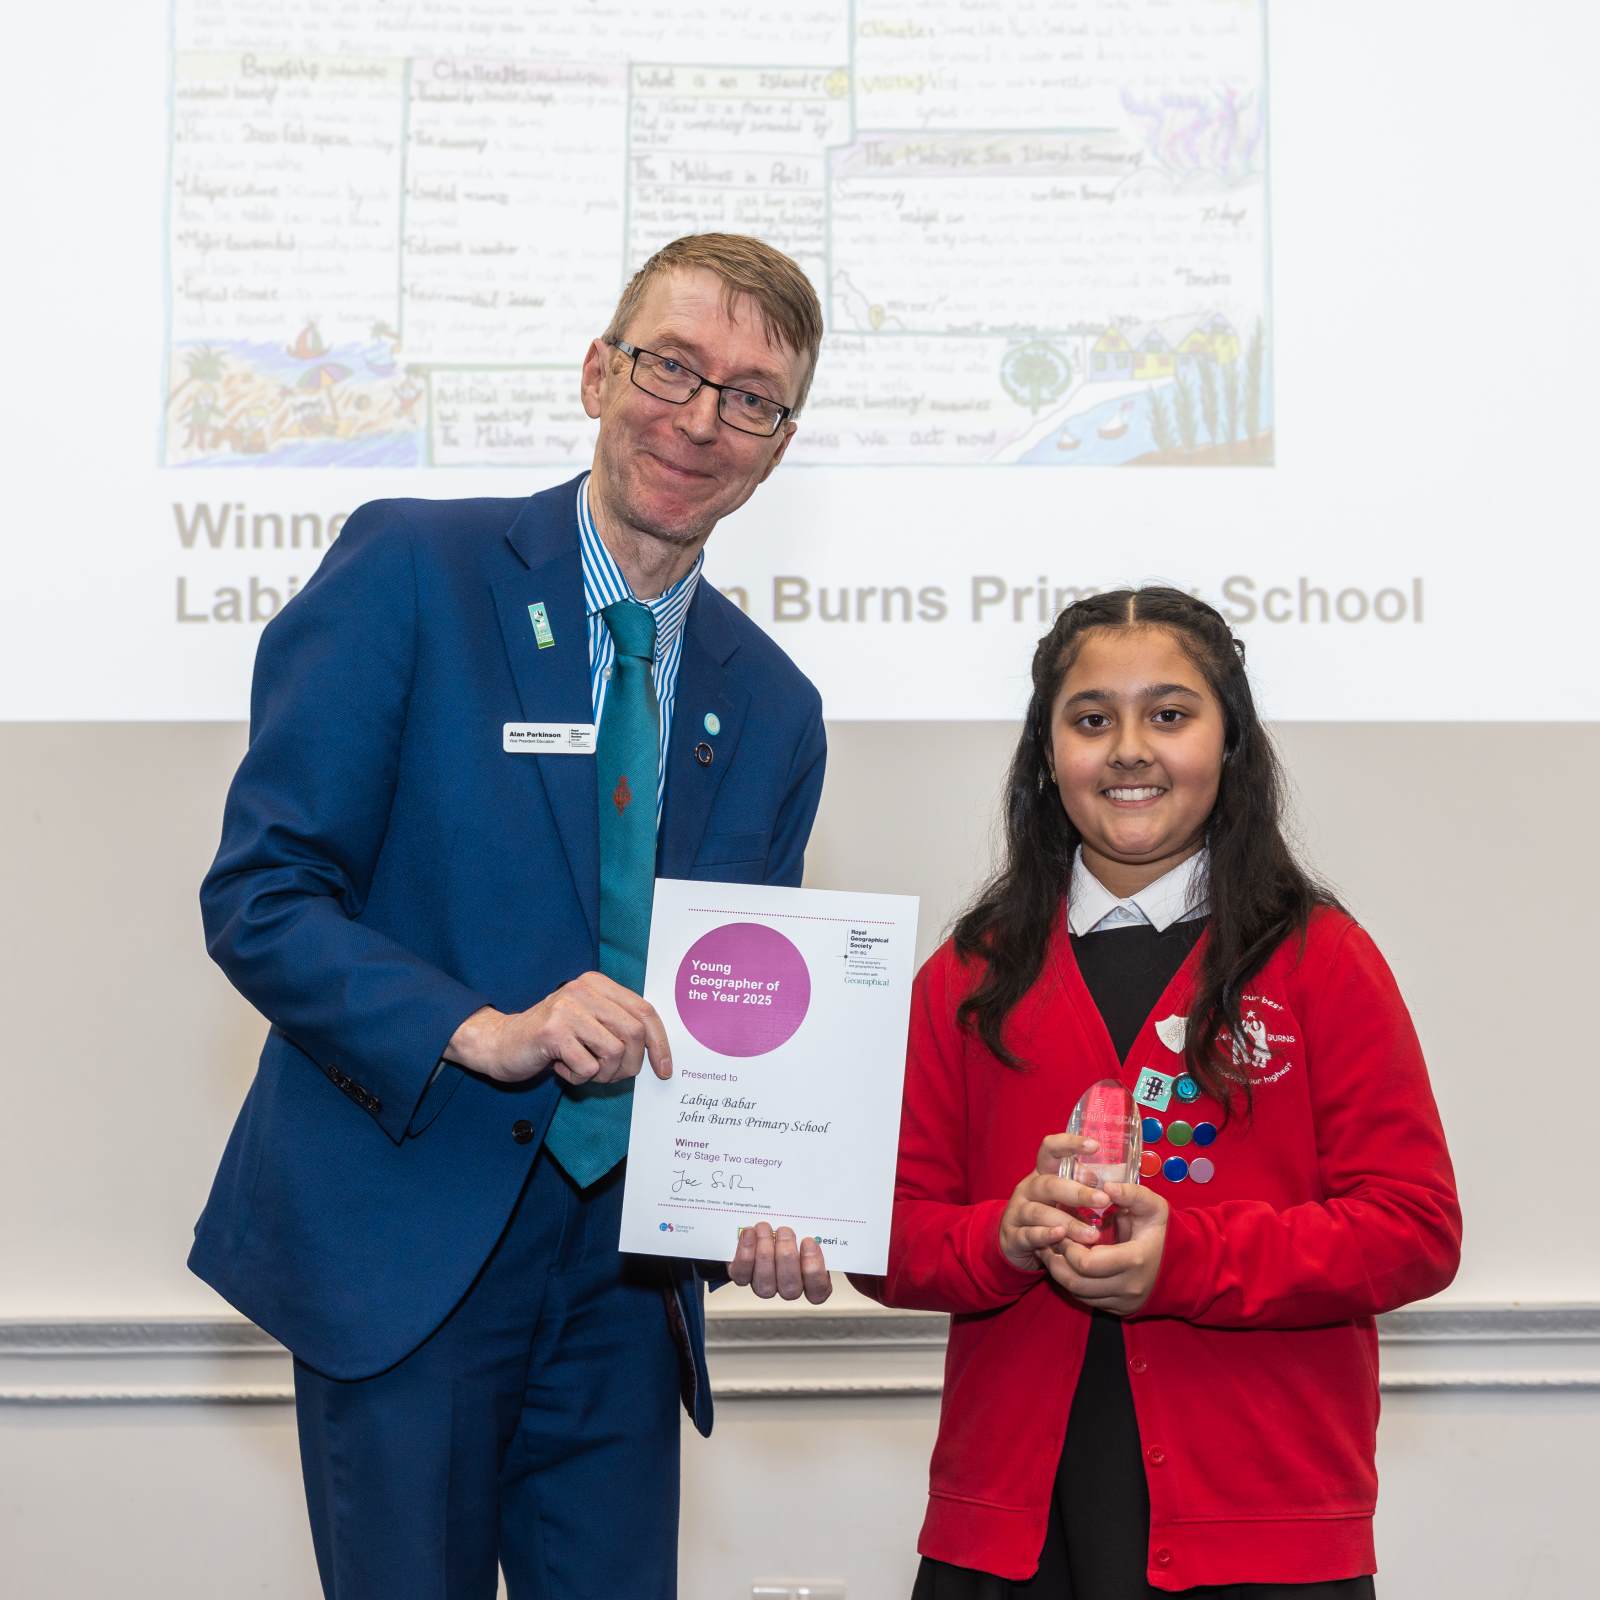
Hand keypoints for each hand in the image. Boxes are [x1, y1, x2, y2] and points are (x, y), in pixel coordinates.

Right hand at [445, 975, 671, 1086]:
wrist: (500, 1042)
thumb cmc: (552, 1038)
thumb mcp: (588, 1022)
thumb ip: (618, 1026)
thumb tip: (658, 1052)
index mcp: (597, 984)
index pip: (645, 1010)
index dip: (660, 1043)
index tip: (664, 1069)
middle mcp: (584, 990)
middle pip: (634, 1033)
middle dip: (631, 1065)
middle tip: (611, 1076)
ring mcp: (568, 1009)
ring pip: (615, 1052)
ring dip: (603, 1074)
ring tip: (582, 1069)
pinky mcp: (553, 1032)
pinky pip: (588, 1068)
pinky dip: (579, 1077)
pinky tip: (561, 1067)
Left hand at [728, 1222, 831, 1303]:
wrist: (763, 1224)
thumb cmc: (792, 1227)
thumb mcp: (811, 1227)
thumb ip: (825, 1230)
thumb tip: (837, 1222)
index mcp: (811, 1279)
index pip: (818, 1290)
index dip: (814, 1269)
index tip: (809, 1242)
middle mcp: (788, 1287)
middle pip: (790, 1287)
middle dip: (787, 1256)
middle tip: (785, 1231)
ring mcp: (765, 1284)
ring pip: (765, 1284)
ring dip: (765, 1253)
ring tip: (765, 1228)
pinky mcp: (743, 1276)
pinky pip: (742, 1274)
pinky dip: (745, 1253)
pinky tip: (749, 1233)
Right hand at [998, 1133, 1112, 1270]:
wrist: (1017, 1243)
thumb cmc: (1052, 1215)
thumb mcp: (1065, 1199)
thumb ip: (1084, 1190)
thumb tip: (1120, 1186)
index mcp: (1042, 1173)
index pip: (1051, 1149)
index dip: (1070, 1143)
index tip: (1096, 1146)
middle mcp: (1028, 1188)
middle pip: (1049, 1184)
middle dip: (1078, 1192)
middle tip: (1104, 1200)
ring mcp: (1018, 1211)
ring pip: (1040, 1212)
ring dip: (1068, 1222)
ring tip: (1092, 1234)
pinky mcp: (1014, 1236)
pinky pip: (1029, 1234)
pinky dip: (1045, 1235)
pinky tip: (1061, 1237)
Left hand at [1038, 1181, 1168, 1314]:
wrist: (1184, 1265)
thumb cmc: (1163, 1231)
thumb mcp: (1153, 1207)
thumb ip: (1132, 1194)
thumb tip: (1107, 1187)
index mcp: (1134, 1260)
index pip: (1086, 1263)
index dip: (1068, 1247)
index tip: (1062, 1229)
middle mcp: (1127, 1287)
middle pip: (1076, 1283)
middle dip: (1057, 1260)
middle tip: (1049, 1240)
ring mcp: (1123, 1302)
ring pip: (1078, 1294)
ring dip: (1060, 1274)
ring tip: (1051, 1251)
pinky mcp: (1119, 1310)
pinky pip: (1087, 1301)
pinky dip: (1072, 1284)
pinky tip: (1066, 1265)